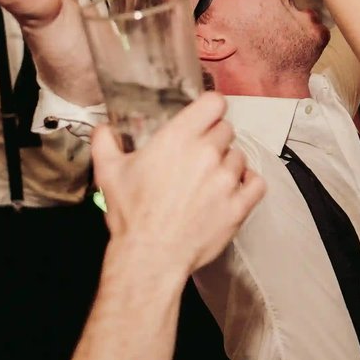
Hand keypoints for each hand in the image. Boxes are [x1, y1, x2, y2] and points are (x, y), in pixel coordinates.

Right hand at [88, 92, 264, 275]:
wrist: (150, 257)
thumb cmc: (131, 215)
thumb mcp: (108, 173)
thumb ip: (105, 142)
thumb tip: (103, 128)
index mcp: (178, 138)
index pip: (214, 103)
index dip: (210, 109)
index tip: (204, 118)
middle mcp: (207, 154)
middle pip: (226, 130)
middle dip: (213, 139)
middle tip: (198, 156)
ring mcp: (226, 180)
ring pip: (239, 156)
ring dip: (227, 164)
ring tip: (210, 178)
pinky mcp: (239, 206)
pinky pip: (256, 183)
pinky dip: (248, 183)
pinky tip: (235, 188)